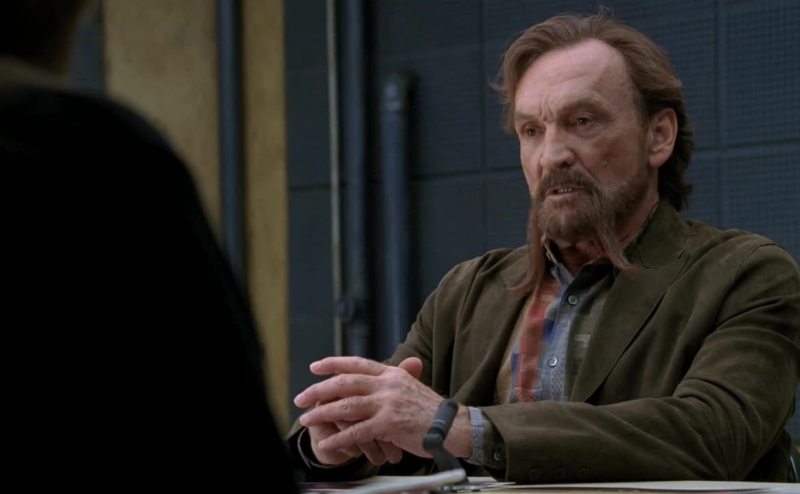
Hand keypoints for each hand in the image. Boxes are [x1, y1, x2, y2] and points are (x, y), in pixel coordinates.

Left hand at [295, 356, 469, 458]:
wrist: (452, 426)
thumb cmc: (432, 411)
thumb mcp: (411, 387)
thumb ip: (392, 380)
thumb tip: (374, 374)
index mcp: (392, 373)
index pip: (357, 364)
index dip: (333, 364)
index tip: (315, 367)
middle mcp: (388, 384)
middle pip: (345, 382)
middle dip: (319, 390)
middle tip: (301, 397)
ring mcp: (388, 404)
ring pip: (347, 406)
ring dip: (322, 413)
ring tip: (306, 420)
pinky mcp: (389, 424)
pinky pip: (357, 432)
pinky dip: (340, 439)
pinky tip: (327, 443)